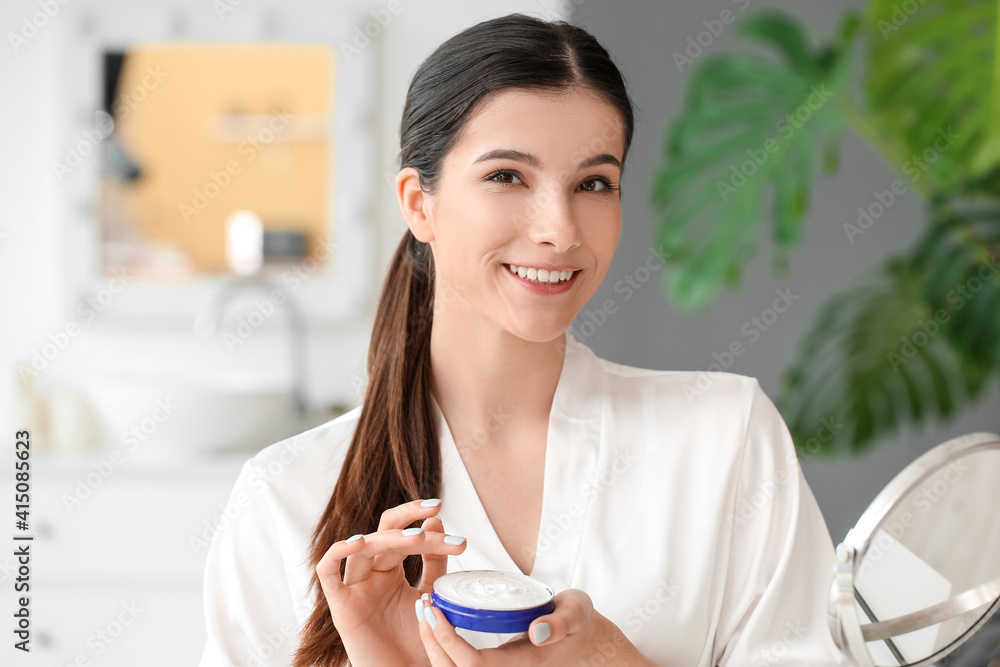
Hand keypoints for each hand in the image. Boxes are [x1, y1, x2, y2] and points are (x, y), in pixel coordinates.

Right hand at [316, 498, 467, 666]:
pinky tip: (358, 541)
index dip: (431, 531)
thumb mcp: (432, 598)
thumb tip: (435, 522)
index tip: (461, 540)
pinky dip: (339, 552)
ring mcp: (355, 587)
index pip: (407, 536)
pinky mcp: (340, 605)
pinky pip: (328, 571)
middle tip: (436, 509)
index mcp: (390, 569)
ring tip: (417, 539)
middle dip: (410, 517)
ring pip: (363, 546)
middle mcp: (371, 573)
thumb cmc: (415, 643)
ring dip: (389, 537)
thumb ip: (434, 563)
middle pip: (385, 532)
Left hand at [416, 588, 655, 665]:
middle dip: (431, 643)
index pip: (472, 664)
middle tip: (423, 605)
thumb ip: (561, 621)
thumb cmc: (580, 622)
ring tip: (425, 611)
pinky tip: (437, 622)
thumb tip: (538, 631)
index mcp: (519, 664)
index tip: (435, 609)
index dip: (448, 640)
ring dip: (432, 645)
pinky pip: (458, 665)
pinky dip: (441, 647)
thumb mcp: (576, 612)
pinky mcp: (492, 666)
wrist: (587, 642)